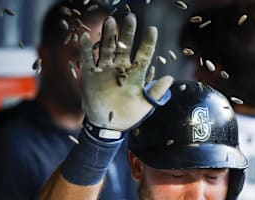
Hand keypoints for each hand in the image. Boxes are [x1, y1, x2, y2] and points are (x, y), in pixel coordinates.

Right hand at [79, 13, 172, 130]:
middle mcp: (120, 69)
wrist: (106, 127)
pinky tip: (85, 36)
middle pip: (124, 47)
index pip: (143, 55)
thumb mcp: (145, 106)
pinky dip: (86, 48)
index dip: (148, 43)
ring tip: (110, 21)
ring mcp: (105, 71)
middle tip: (130, 17)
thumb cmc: (127, 116)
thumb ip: (157, 92)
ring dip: (108, 35)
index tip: (152, 30)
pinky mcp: (91, 75)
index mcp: (134, 75)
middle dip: (127, 33)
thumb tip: (169, 78)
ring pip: (106, 48)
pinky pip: (88, 59)